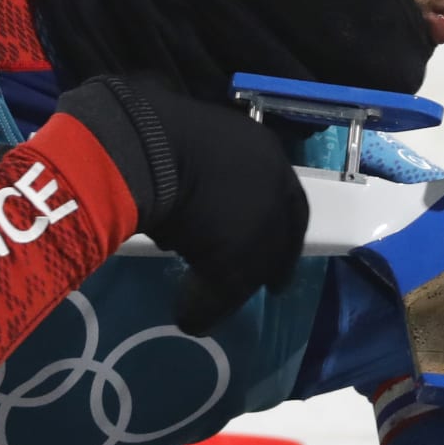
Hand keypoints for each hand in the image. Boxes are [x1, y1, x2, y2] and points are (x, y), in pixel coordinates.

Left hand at [54, 75, 309, 333]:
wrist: (151, 153)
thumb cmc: (201, 215)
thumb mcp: (221, 272)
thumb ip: (219, 300)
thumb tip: (196, 323)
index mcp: (283, 184)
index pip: (292, 231)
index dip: (281, 265)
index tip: (272, 288)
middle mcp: (264, 154)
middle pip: (266, 204)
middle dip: (254, 238)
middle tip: (239, 262)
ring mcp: (226, 133)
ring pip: (232, 183)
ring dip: (221, 213)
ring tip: (200, 237)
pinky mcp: (186, 121)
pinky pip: (194, 166)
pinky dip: (189, 191)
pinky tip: (174, 206)